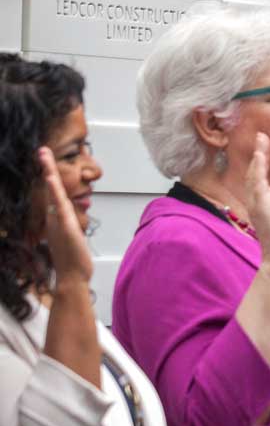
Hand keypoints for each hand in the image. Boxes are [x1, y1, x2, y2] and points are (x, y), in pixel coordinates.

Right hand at [38, 147, 92, 283]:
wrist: (72, 276)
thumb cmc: (72, 258)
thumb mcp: (70, 235)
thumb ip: (68, 223)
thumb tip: (67, 213)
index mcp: (57, 216)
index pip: (54, 191)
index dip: (50, 174)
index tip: (46, 158)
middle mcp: (55, 216)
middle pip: (50, 187)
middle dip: (46, 167)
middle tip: (41, 149)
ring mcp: (58, 221)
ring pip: (53, 193)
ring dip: (49, 173)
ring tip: (44, 155)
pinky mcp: (64, 227)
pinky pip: (59, 207)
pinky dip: (55, 193)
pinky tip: (51, 181)